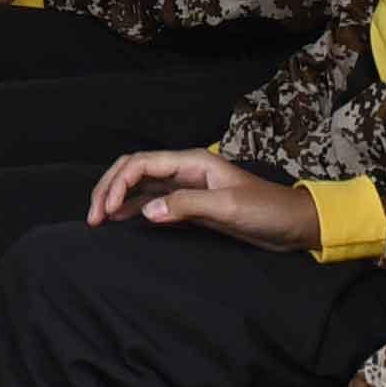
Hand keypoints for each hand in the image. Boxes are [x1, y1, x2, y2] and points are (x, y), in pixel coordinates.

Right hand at [86, 149, 321, 252]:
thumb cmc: (267, 210)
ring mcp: (186, 187)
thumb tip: (146, 210)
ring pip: (138, 185)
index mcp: (192, 162)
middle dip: (108, 189)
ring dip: (116, 199)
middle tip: (93, 219)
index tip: (104, 212)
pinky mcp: (190, 205)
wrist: (293, 224)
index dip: (116, 184)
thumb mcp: (229, 206)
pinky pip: (152, 201)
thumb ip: (187, 205)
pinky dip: (131, 208)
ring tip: (98, 221)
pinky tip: (119, 220)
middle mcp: (184, 170)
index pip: (141, 164)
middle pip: (133, 170)